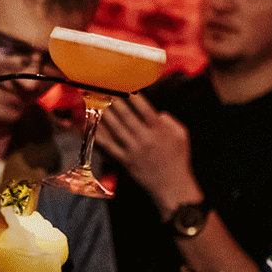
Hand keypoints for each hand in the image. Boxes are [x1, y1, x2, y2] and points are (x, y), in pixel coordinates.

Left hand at [98, 95, 199, 214]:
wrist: (172, 186)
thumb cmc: (177, 158)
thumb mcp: (181, 134)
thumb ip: (169, 120)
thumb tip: (155, 112)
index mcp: (159, 130)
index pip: (143, 108)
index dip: (132, 96)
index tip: (123, 85)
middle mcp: (145, 138)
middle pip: (126, 116)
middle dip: (113, 101)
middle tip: (103, 89)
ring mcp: (133, 150)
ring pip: (114, 128)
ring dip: (103, 113)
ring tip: (95, 101)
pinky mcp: (124, 160)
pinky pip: (108, 145)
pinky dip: (98, 134)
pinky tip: (90, 124)